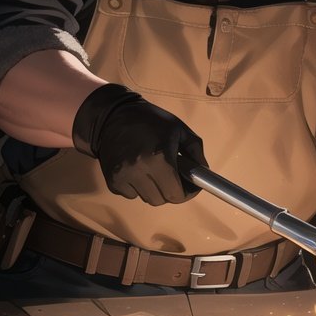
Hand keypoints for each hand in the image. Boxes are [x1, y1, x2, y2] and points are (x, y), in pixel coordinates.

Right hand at [72, 83, 206, 204]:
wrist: (113, 115)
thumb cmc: (150, 120)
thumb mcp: (179, 129)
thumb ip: (195, 152)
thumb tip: (202, 173)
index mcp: (160, 157)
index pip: (176, 194)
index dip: (187, 193)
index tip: (189, 186)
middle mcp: (141, 170)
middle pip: (161, 200)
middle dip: (171, 191)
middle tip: (172, 178)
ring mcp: (124, 176)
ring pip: (146, 198)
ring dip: (154, 189)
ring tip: (154, 171)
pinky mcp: (112, 180)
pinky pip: (130, 194)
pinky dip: (137, 187)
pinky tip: (137, 170)